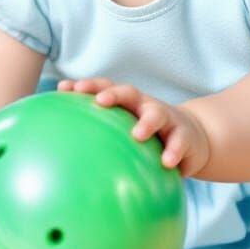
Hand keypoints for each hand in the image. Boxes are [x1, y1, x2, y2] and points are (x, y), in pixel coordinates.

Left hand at [57, 78, 210, 177]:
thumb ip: (100, 141)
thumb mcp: (125, 133)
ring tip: (138, 134)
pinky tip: (167, 162)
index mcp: (127, 104)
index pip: (104, 88)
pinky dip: (174, 150)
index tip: (65, 89)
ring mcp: (167, 119)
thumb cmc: (148, 136)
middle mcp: (145, 106)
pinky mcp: (185, 136)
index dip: (86, 86)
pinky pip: (180, 141)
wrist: (191, 138)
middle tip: (100, 101)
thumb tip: (58, 159)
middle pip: (128, 93)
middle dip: (113, 94)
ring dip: (147, 122)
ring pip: (157, 114)